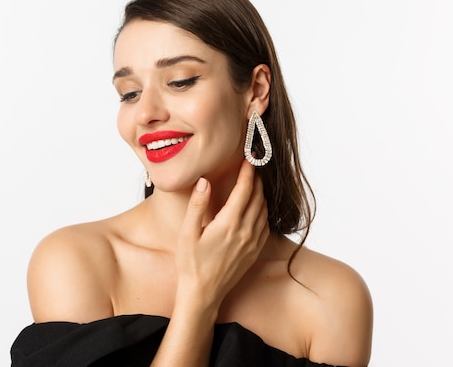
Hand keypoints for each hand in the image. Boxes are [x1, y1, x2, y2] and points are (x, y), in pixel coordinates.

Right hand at [175, 160, 269, 310]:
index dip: (248, 172)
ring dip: (261, 194)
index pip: (244, 190)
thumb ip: (197, 205)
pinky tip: (257, 208)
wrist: (203, 294)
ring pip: (264, 210)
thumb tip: (204, 182)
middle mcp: (245, 232)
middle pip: (258, 197)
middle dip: (256, 179)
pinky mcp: (254, 252)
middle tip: (253, 165)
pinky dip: (263, 211)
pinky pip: (265, 225)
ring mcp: (252, 243)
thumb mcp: (187, 233)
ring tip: (255, 182)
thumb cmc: (191, 264)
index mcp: (229, 224)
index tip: (249, 158)